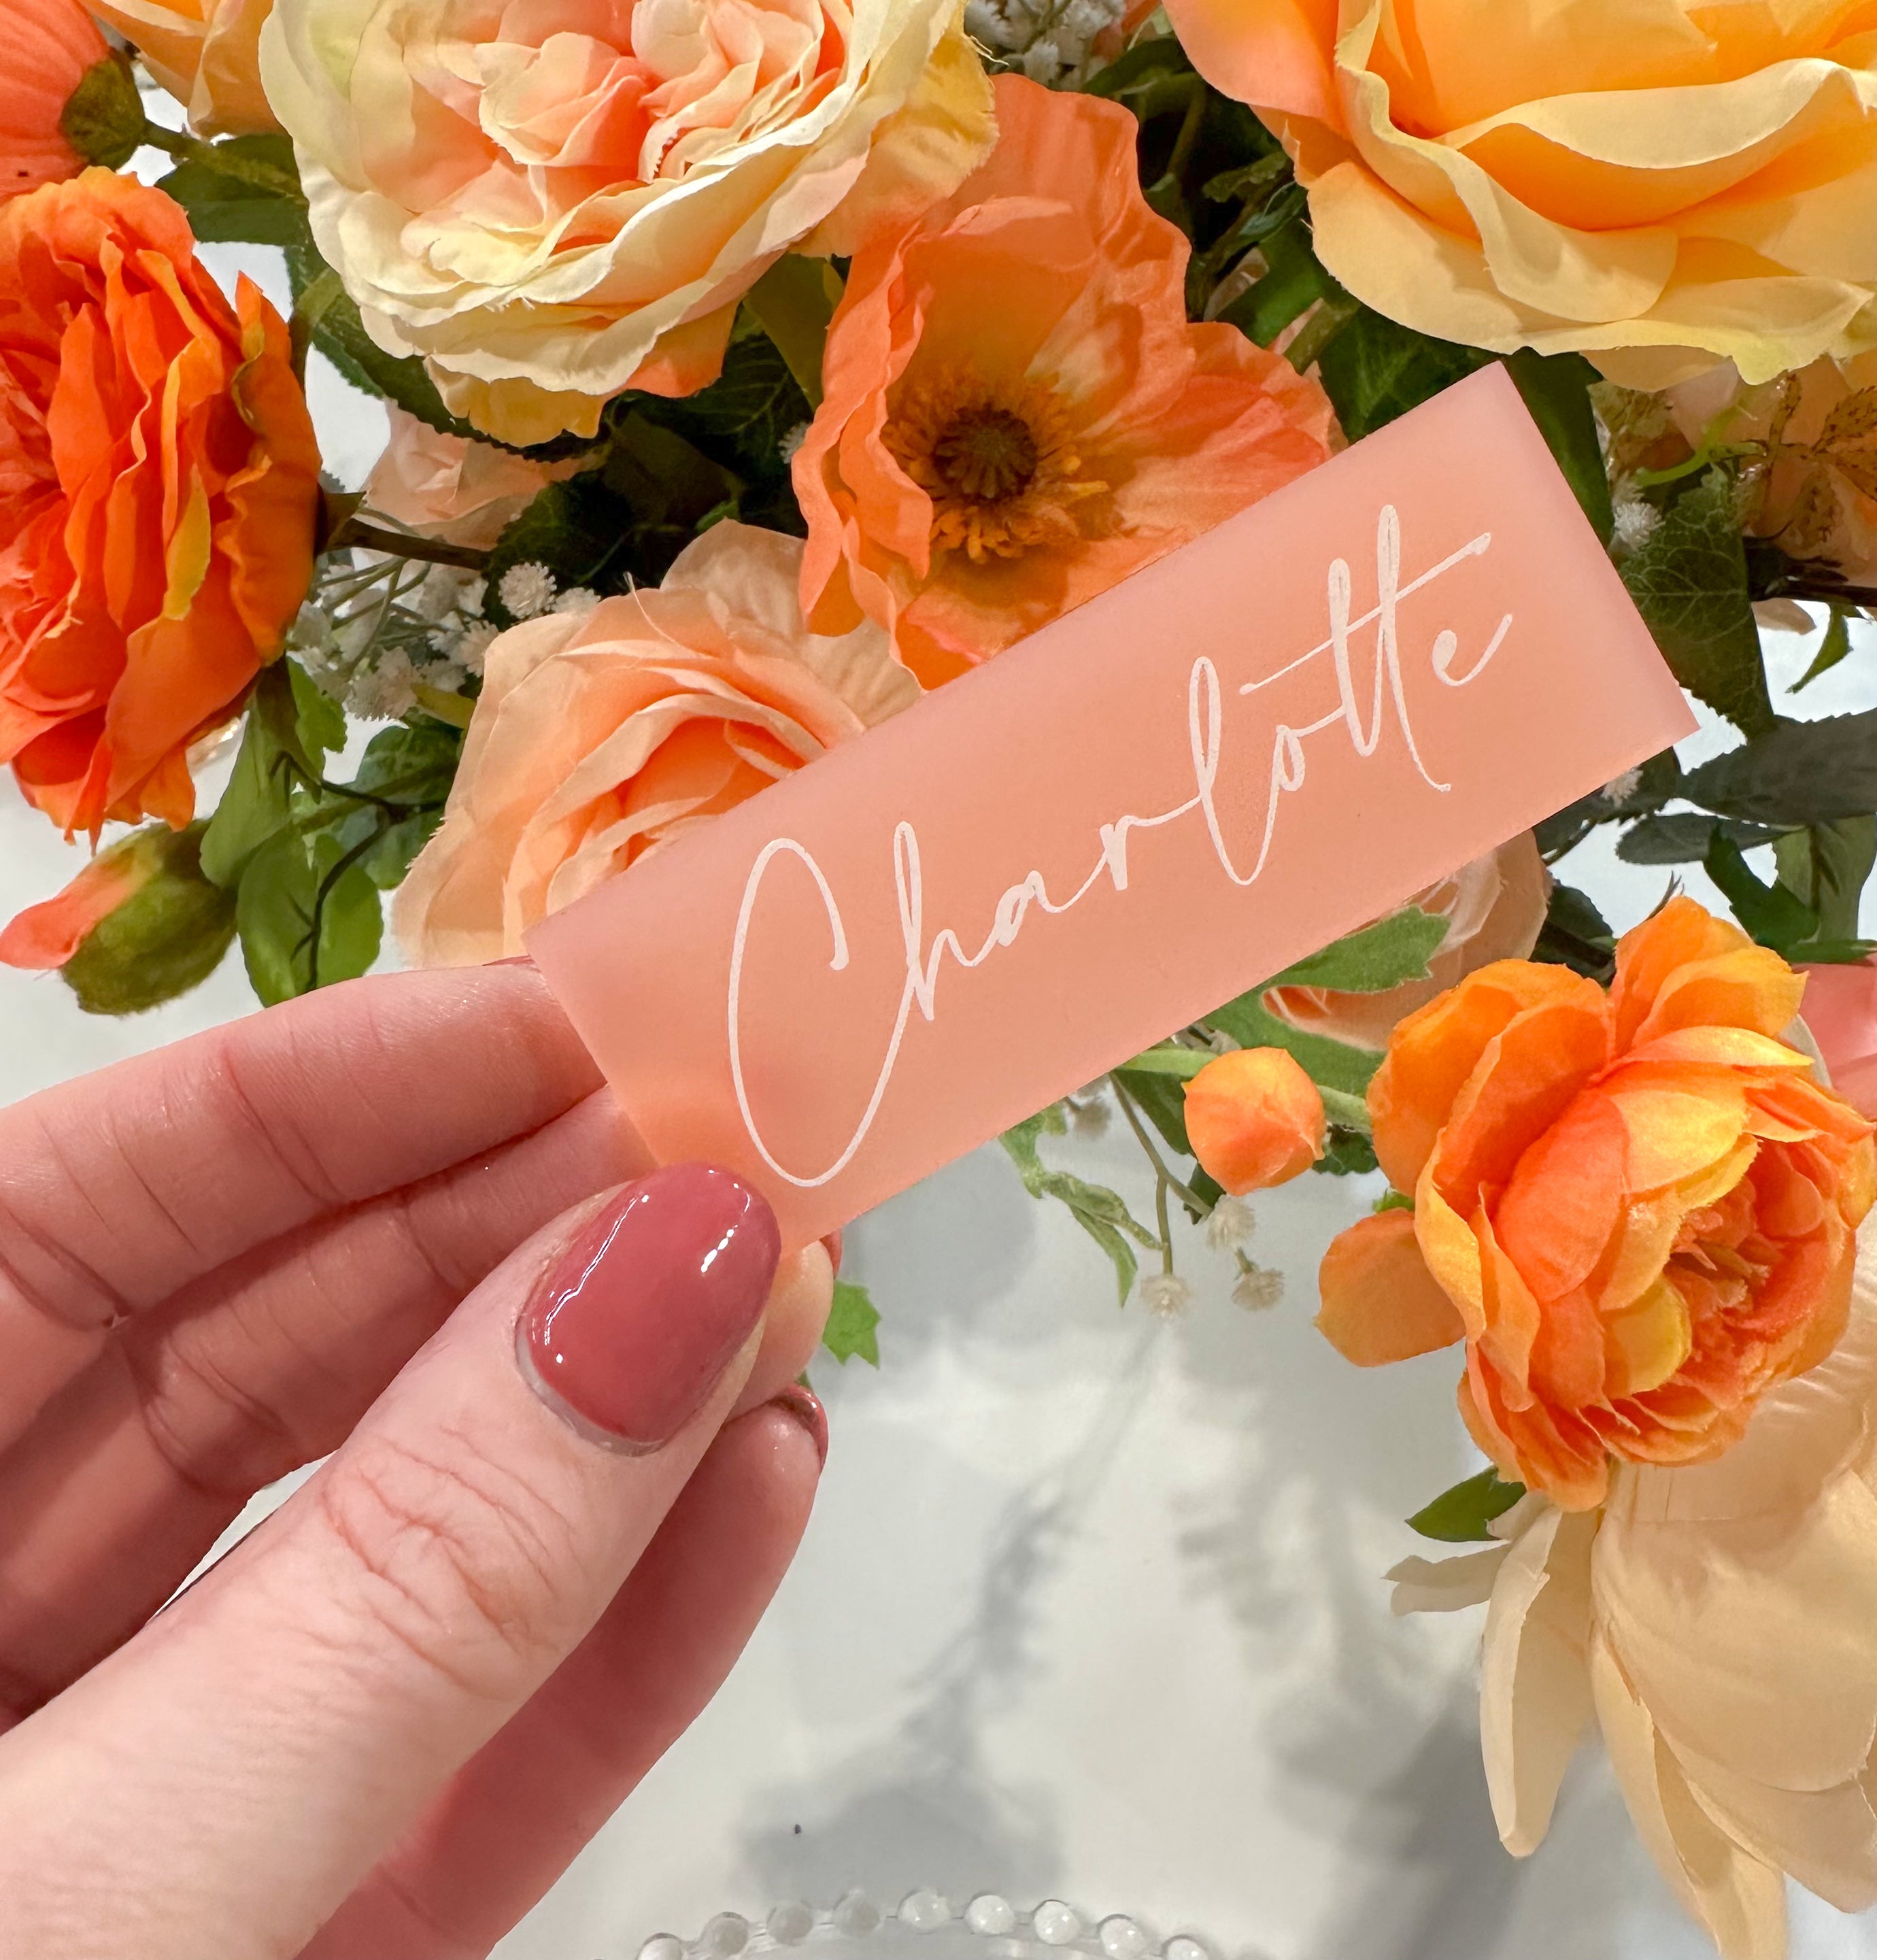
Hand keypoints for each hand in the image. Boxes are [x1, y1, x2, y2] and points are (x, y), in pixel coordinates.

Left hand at [0, 961, 831, 1957]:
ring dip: (600, 1432)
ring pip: (384, 1564)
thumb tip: (675, 1269)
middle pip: (252, 1376)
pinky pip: (448, 1770)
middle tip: (721, 1152)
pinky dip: (613, 1646)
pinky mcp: (287, 1944)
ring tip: (784, 1300)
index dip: (314, 1098)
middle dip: (501, 1249)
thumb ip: (403, 1589)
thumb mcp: (103, 1869)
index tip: (557, 1029)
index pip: (69, 1225)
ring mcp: (146, 1811)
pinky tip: (754, 1498)